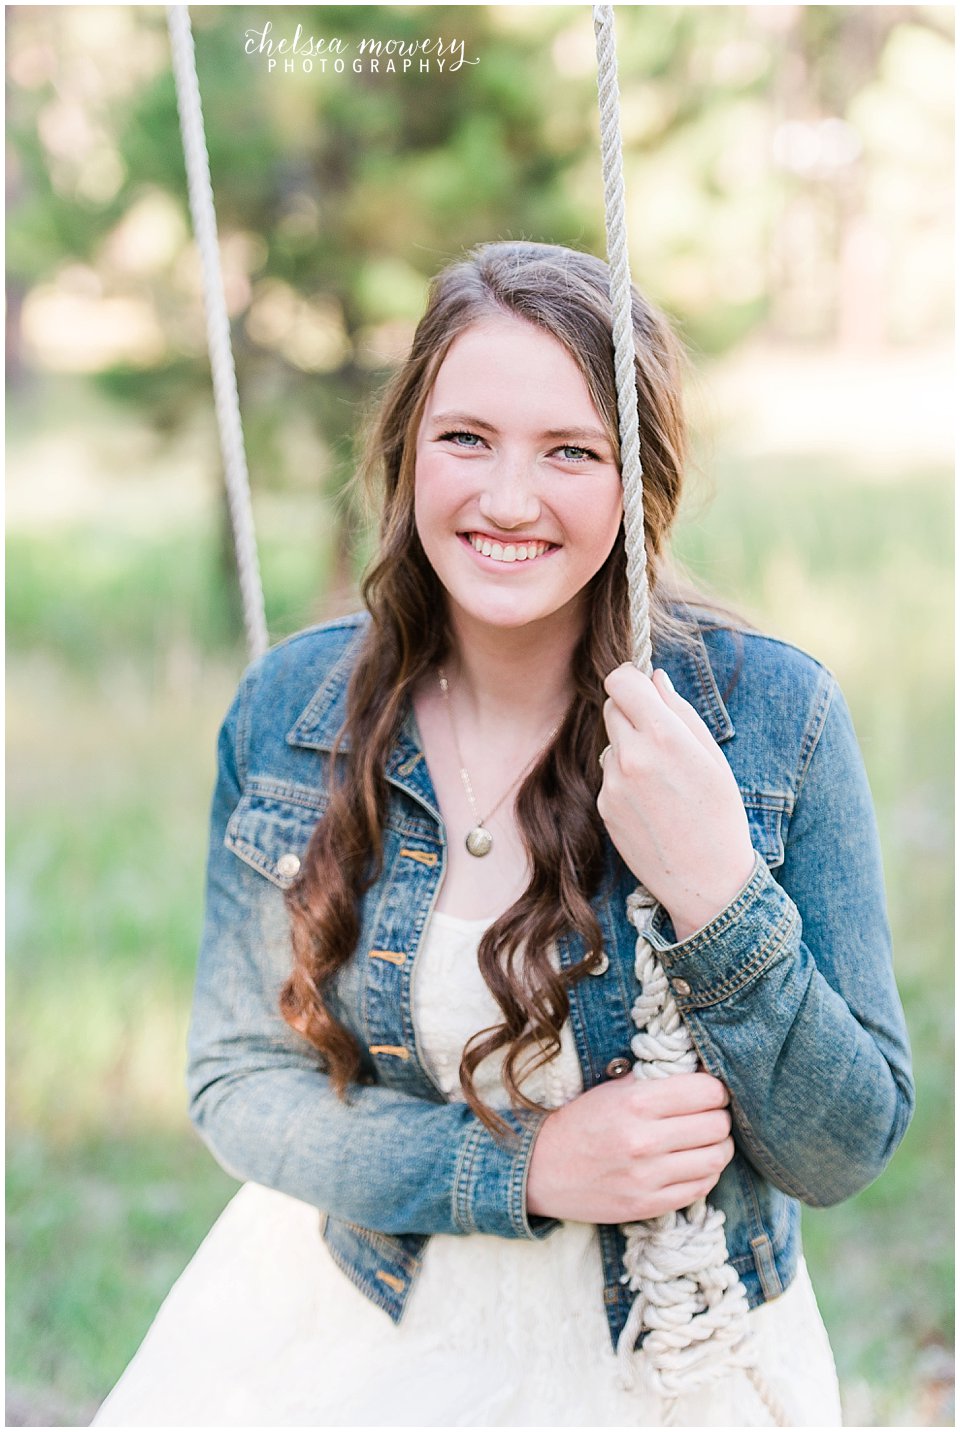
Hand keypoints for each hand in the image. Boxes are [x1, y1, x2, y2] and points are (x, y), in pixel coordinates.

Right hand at [526, 1072, 733, 1223]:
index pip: (706, 1092)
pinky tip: (693, 1164)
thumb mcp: (613, 1090)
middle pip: (717, 1125)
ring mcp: (647, 1177)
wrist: (541, 1168)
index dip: (715, 1090)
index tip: (710, 1093)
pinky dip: (706, 1174)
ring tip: (707, 1141)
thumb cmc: (581, 1122)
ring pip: (715, 1159)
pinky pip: (700, 1189)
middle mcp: (644, 1140)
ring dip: (719, 1147)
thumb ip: (656, 1084)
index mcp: (636, 1102)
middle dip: (720, 1118)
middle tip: (710, 1116)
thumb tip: (704, 1080)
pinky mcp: (647, 1205)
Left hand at [598, 664, 755, 940]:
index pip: (621, 680)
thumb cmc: (720, 814)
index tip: (641, 686)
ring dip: (628, 749)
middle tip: (660, 736)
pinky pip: (609, 776)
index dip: (630, 678)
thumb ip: (680, 711)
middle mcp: (631, 755)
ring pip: (611, 744)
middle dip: (631, 712)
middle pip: (613, 707)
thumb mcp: (712, 756)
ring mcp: (612, 783)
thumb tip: (654, 677)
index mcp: (663, 735)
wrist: (706, 880)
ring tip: (663, 781)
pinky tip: (652, 804)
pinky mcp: (603, 807)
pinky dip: (624, 781)